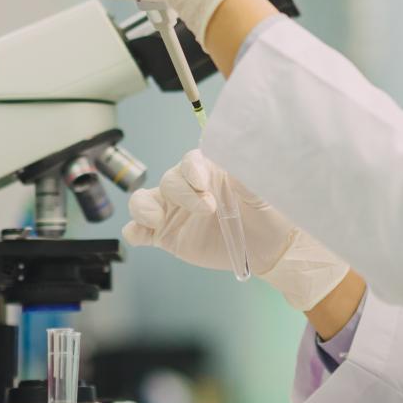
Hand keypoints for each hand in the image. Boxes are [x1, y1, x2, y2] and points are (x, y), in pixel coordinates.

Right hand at [123, 150, 348, 310]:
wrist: (268, 246)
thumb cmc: (267, 211)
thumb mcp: (262, 191)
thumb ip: (246, 175)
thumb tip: (236, 155)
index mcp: (210, 171)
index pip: (191, 161)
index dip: (191, 168)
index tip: (202, 182)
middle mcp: (188, 187)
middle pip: (169, 180)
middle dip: (184, 194)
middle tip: (209, 209)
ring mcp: (174, 211)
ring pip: (143, 200)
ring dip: (145, 208)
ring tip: (159, 220)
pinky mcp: (165, 234)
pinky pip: (137, 229)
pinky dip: (134, 230)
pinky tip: (145, 234)